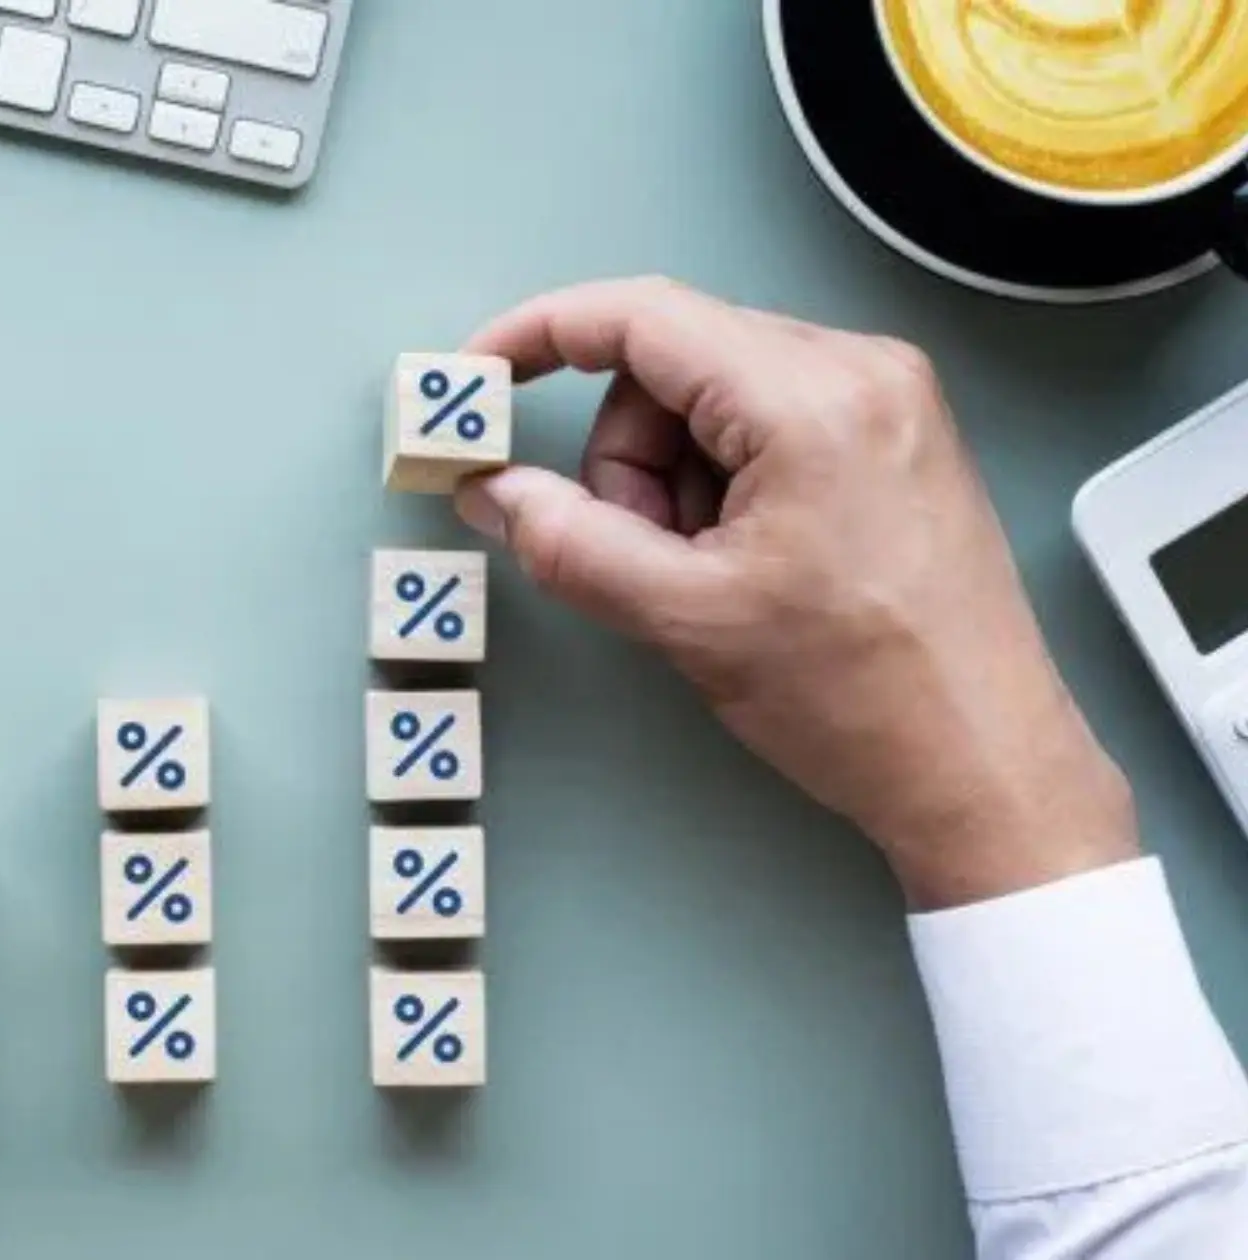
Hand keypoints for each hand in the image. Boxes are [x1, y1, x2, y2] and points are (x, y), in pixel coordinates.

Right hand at [454, 278, 1137, 909]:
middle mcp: (859, 370)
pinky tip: (741, 562)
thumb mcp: (685, 620)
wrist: (985, 767)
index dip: (538, 337)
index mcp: (811, 398)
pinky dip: (720, 486)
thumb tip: (492, 489)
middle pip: (670, 361)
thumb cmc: (863, 697)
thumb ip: (567, 541)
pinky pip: (760, 423)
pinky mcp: (892, 436)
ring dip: (672, 480)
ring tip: (706, 575)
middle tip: (642, 553)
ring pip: (709, 396)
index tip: (477, 377)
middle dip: (626, 458)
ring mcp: (884, 399)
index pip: (641, 317)